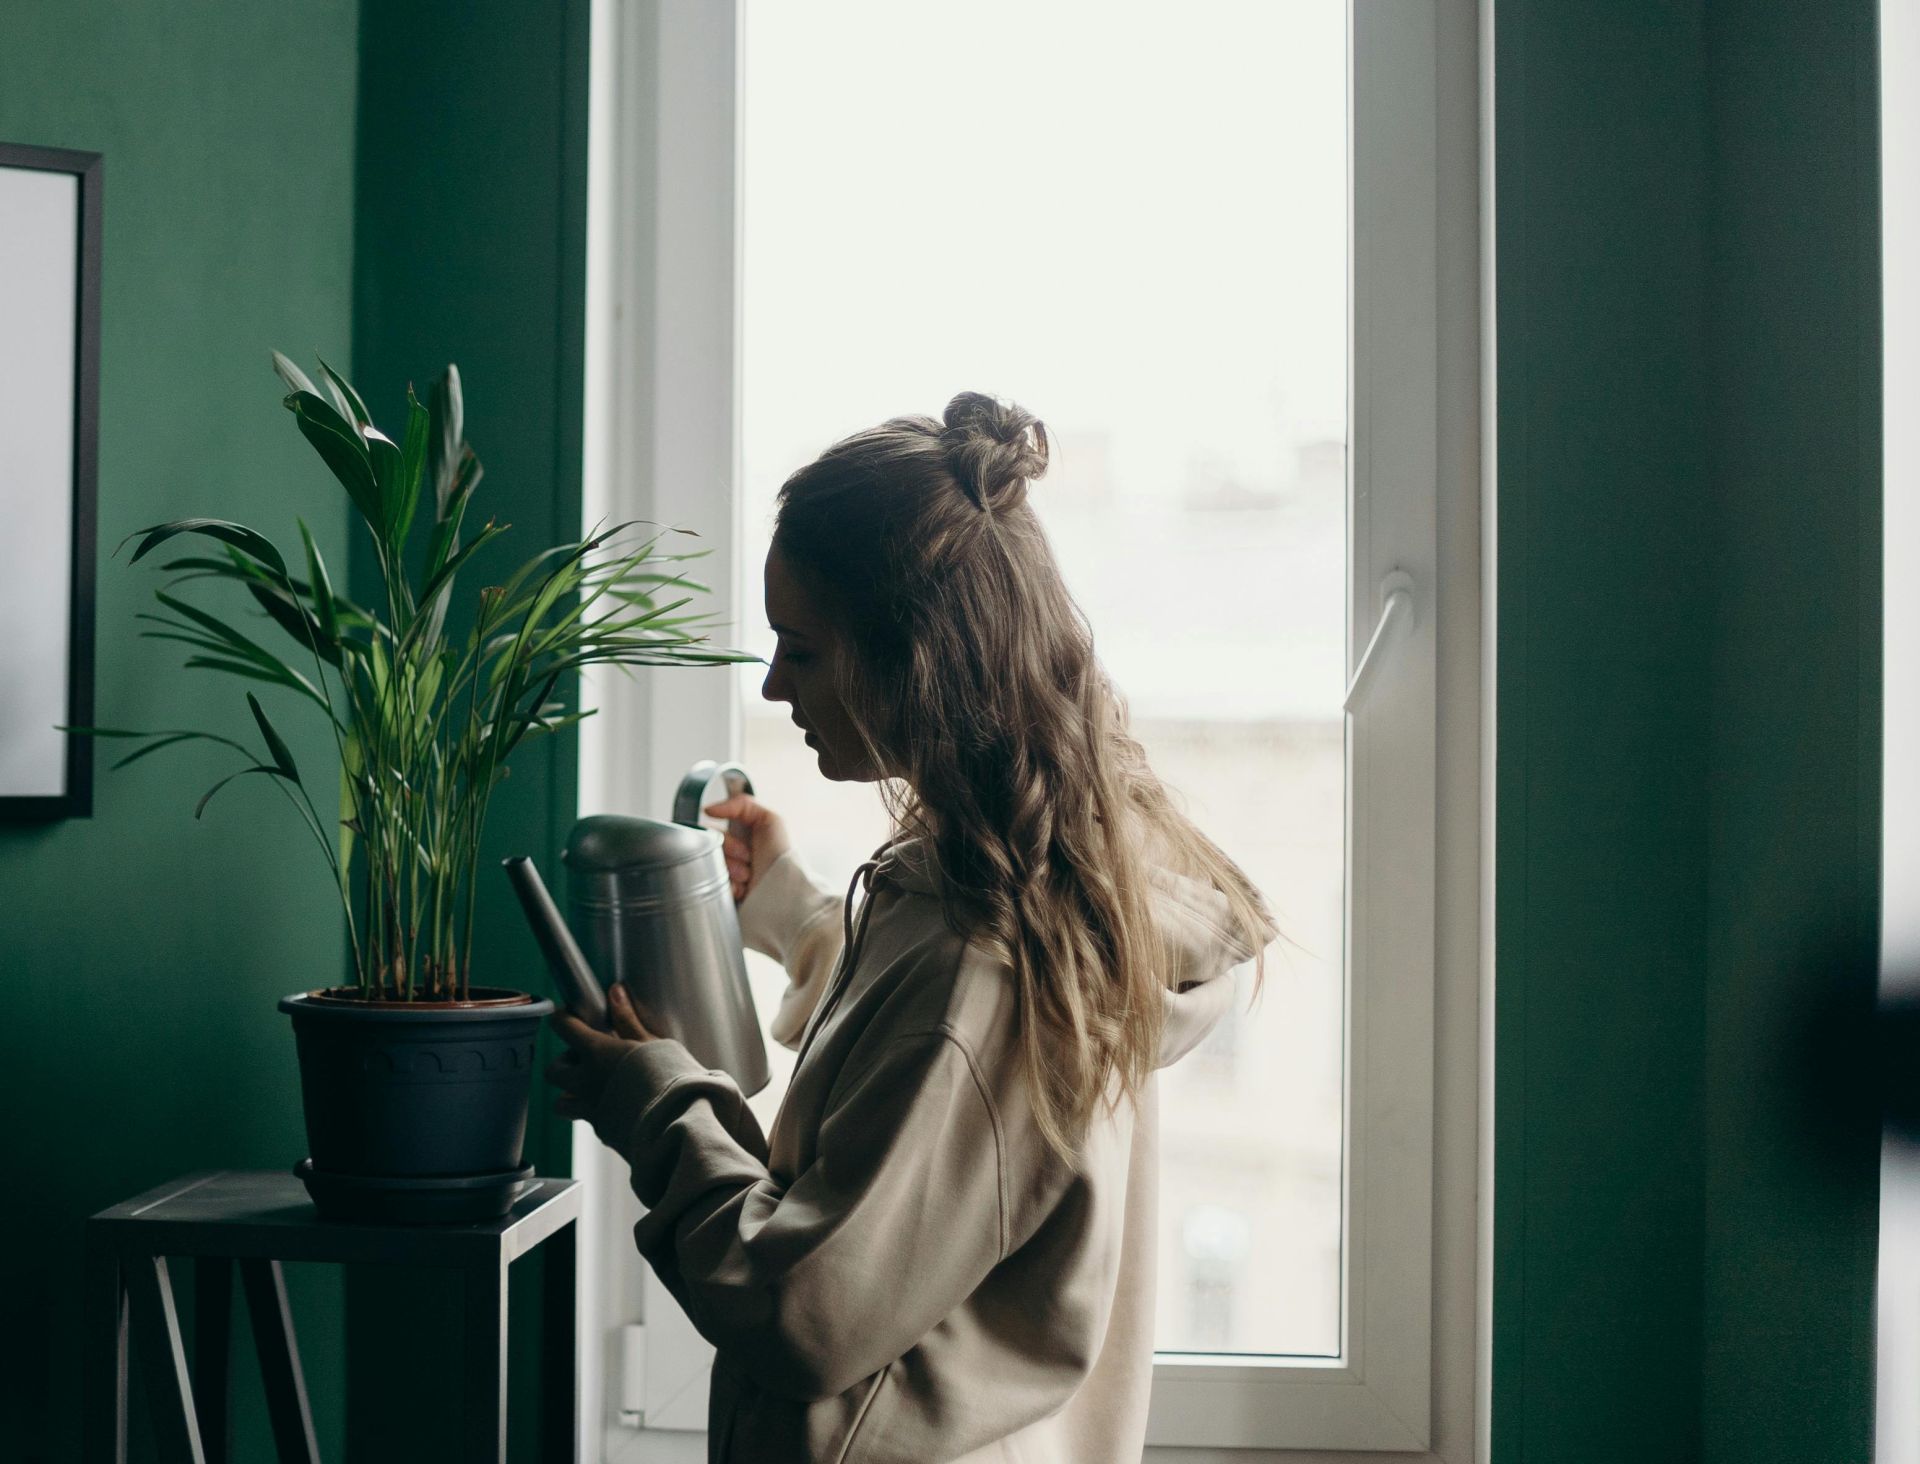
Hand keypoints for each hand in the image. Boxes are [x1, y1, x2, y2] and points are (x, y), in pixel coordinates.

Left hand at [546, 984, 659, 1121]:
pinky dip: (595, 1113)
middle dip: (564, 1062)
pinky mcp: (602, 1130)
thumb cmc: (668, 1075)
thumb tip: (615, 991)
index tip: (566, 1017)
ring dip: (569, 1094)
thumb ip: (628, 1020)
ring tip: (591, 1089)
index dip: (562, 1019)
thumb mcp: (652, 1042)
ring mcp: (591, 1108)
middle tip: (586, 1059)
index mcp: (597, 1052)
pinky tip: (615, 1108)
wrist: (676, 1120)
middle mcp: (585, 1080)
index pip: (564, 1027)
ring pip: (561, 1103)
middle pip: (553, 1069)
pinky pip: (588, 1119)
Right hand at [703, 793, 792, 903]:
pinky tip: (743, 889)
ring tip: (748, 877)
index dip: (726, 840)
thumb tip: (708, 810)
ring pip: (710, 868)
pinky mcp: (726, 893)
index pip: (713, 832)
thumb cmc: (782, 856)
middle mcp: (732, 853)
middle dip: (731, 856)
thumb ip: (741, 805)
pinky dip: (728, 888)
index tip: (744, 848)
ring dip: (731, 872)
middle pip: (711, 850)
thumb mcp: (770, 819)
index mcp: (740, 836)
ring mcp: (728, 874)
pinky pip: (712, 887)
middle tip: (749, 862)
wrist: (785, 890)